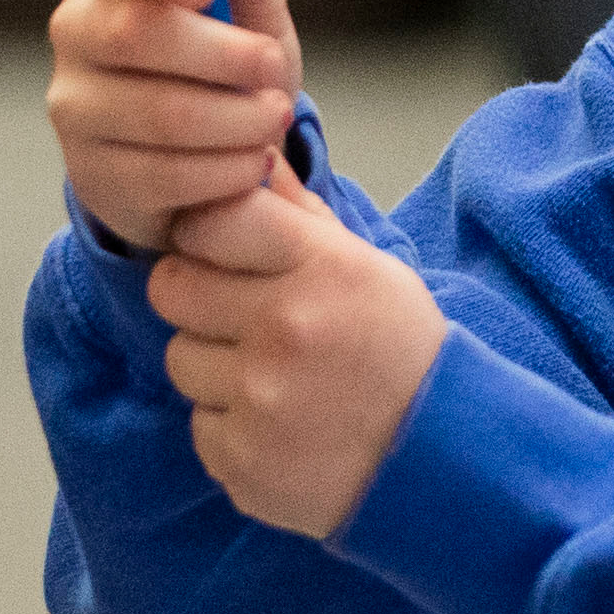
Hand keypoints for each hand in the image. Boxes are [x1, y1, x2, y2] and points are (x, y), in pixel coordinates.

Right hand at [46, 0, 305, 255]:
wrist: (205, 169)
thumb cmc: (223, 71)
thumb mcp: (249, 16)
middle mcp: (77, 31)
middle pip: (133, 30)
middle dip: (223, 53)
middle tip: (271, 65)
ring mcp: (75, 105)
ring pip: (158, 111)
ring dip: (237, 118)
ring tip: (273, 118)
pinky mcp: (92, 172)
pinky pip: (163, 173)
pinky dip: (225, 169)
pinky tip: (251, 162)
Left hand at [147, 181, 450, 541]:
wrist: (440, 456)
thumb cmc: (397, 349)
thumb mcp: (364, 265)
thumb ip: (297, 211)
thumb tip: (251, 151)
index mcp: (319, 268)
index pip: (211, 219)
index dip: (208, 233)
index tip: (228, 251)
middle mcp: (286, 329)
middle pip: (172, 288)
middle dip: (200, 300)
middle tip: (246, 318)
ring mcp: (261, 400)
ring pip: (180, 360)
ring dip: (215, 369)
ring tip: (275, 378)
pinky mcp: (244, 461)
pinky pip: (199, 426)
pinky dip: (232, 428)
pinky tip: (281, 425)